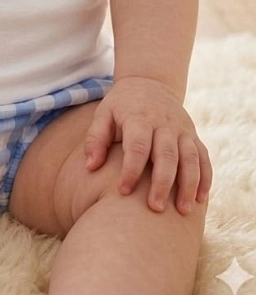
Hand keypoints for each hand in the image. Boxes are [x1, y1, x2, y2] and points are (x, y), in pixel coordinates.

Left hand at [83, 76, 211, 214]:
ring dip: (189, 185)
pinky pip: (203, 157)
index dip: (131, 170)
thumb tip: (90, 167)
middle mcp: (164, 124)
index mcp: (139, 118)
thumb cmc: (121, 105)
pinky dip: (205, 178)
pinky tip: (200, 200)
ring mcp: (182, 130)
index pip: (137, 146)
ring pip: (190, 158)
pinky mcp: (193, 135)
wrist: (150, 83)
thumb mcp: (104, 114)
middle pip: (167, 155)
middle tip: (155, 208)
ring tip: (183, 211)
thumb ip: (95, 138)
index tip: (123, 191)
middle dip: (162, 183)